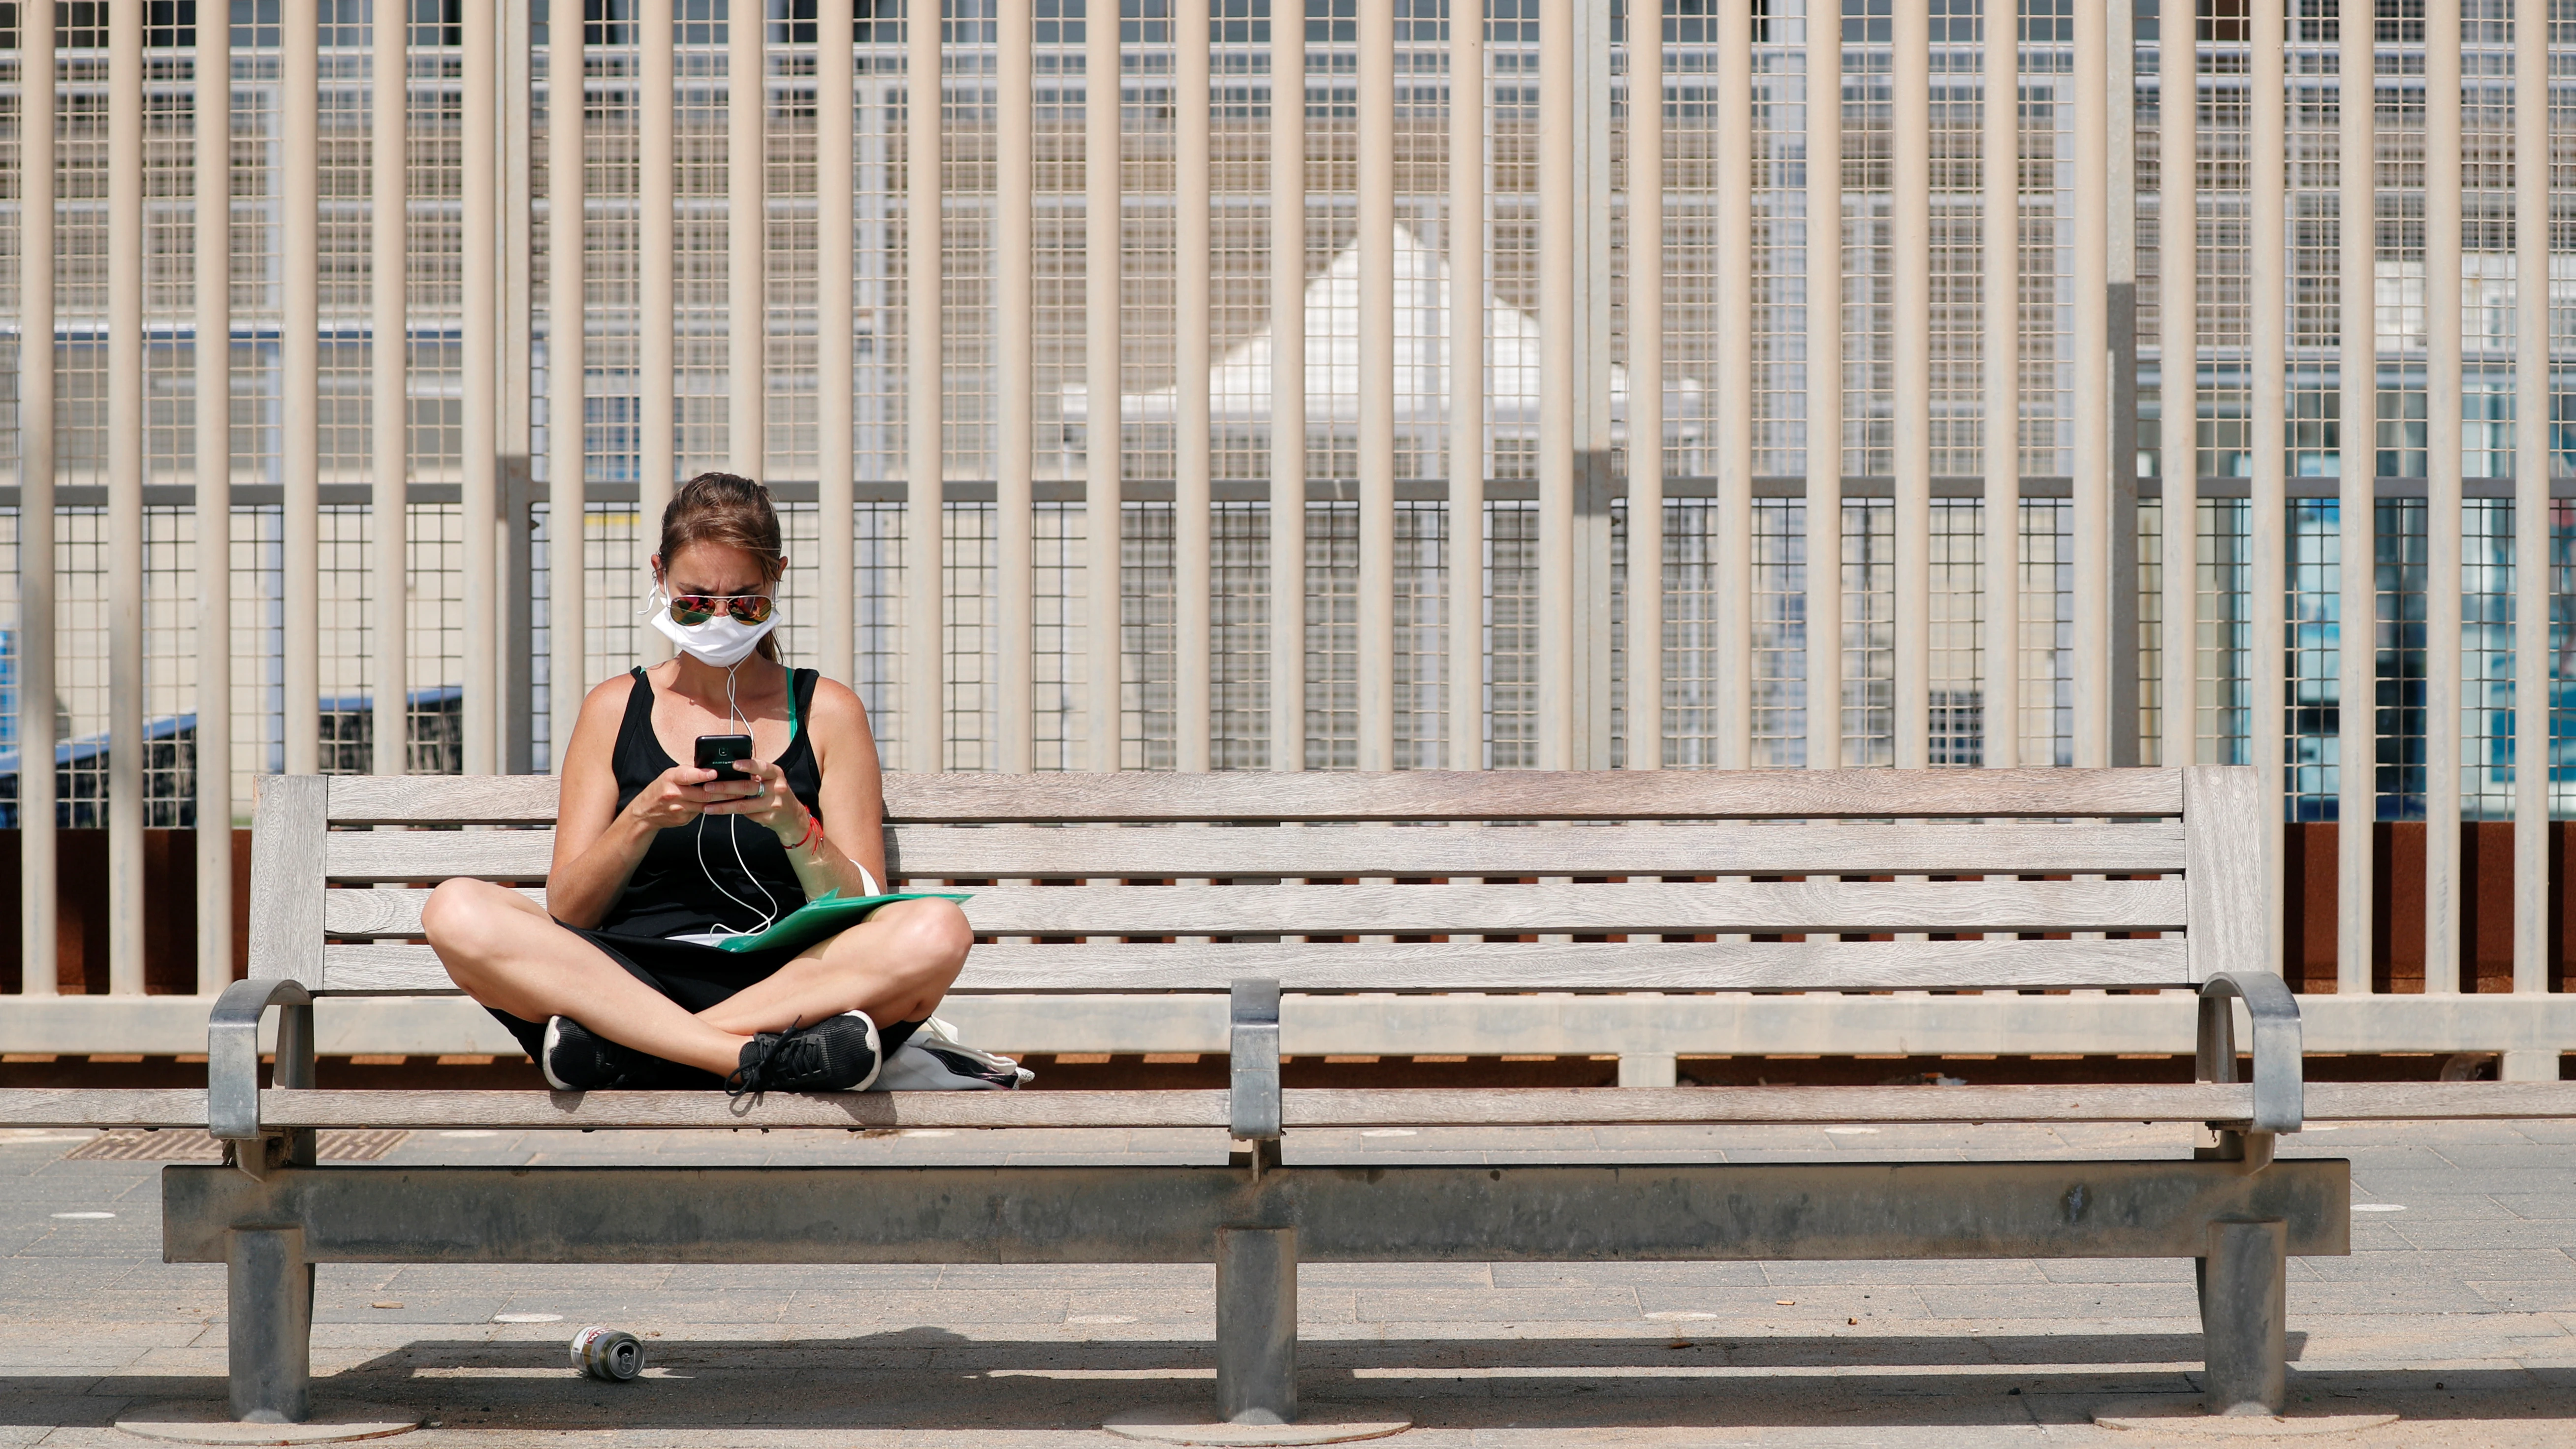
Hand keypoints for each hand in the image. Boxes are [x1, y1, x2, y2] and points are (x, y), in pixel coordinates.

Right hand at [621, 763, 764, 831]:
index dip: (702, 775)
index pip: (687, 776)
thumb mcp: (670, 775)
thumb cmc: (661, 788)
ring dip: (724, 800)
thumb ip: (689, 772)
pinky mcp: (683, 819)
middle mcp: (674, 794)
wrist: (645, 812)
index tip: (715, 773)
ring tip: (739, 795)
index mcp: (671, 778)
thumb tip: (712, 767)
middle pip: (703, 793)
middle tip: (740, 787)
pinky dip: (714, 807)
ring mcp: (679, 809)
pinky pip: (702, 812)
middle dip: (724, 790)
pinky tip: (725, 804)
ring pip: (706, 804)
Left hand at [697, 756, 807, 840]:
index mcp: (776, 774)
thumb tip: (726, 769)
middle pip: (747, 787)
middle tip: (707, 787)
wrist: (792, 816)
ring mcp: (773, 804)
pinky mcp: (768, 818)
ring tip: (707, 805)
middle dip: (724, 787)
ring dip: (723, 805)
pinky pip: (746, 815)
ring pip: (743, 805)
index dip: (747, 765)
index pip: (761, 767)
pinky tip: (719, 811)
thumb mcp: (771, 779)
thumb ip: (754, 773)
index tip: (732, 764)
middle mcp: (777, 788)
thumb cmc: (775, 792)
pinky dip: (731, 813)